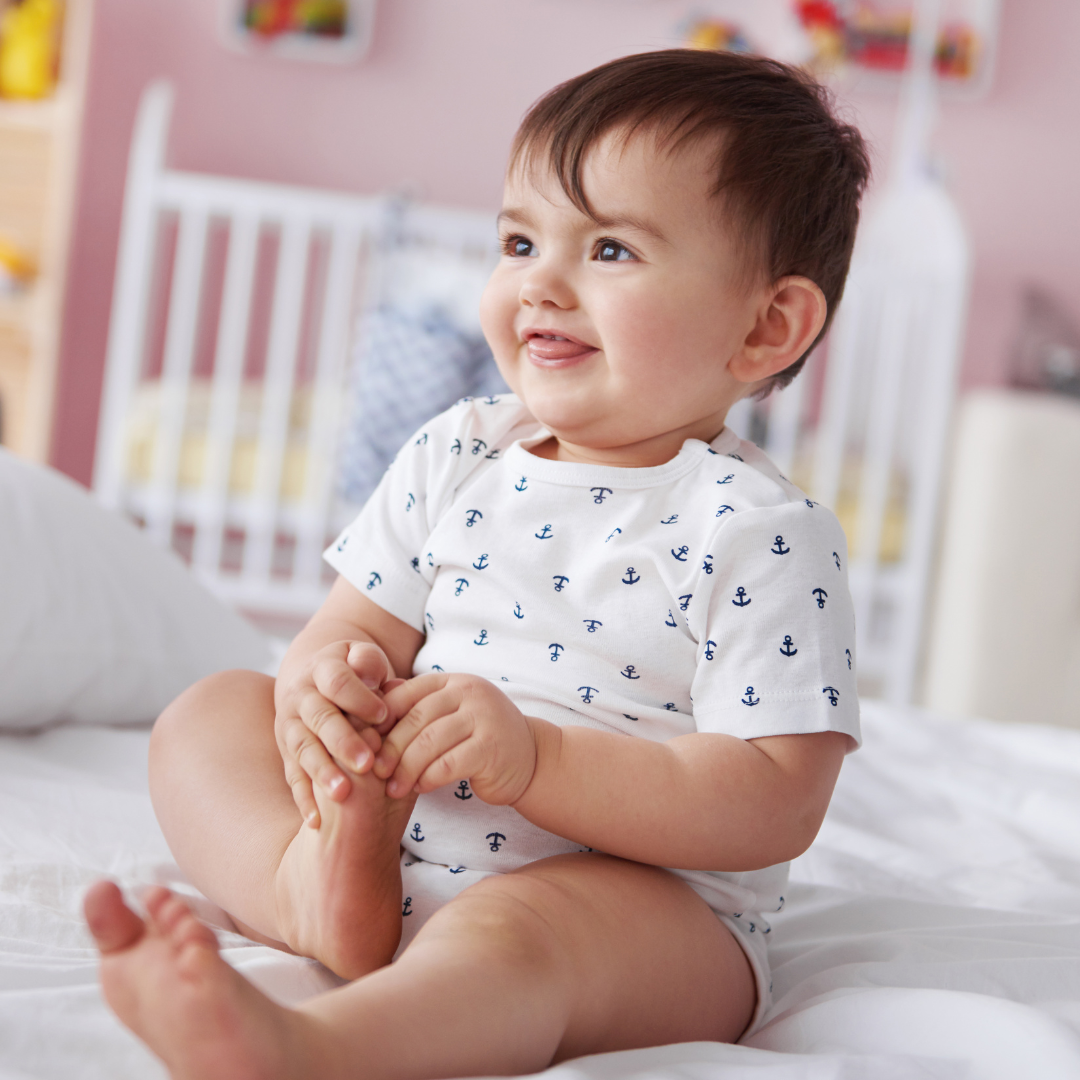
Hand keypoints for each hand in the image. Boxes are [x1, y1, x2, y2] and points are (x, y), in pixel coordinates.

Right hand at [274, 640, 404, 826]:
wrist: (318, 678)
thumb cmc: (356, 671)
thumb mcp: (363, 656)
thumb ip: (368, 661)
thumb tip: (368, 673)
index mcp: (321, 668)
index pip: (337, 681)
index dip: (360, 698)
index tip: (384, 716)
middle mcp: (299, 696)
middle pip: (319, 718)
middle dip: (342, 742)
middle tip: (367, 763)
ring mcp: (289, 725)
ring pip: (303, 749)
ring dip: (322, 772)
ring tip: (343, 794)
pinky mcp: (285, 752)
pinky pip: (292, 775)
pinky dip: (303, 798)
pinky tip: (316, 820)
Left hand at [376, 674, 537, 804]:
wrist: (531, 758)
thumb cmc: (480, 738)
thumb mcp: (450, 715)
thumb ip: (418, 707)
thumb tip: (370, 705)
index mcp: (454, 681)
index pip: (407, 694)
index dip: (382, 719)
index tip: (366, 744)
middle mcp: (470, 692)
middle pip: (416, 718)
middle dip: (391, 747)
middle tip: (374, 771)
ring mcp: (484, 717)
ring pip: (429, 742)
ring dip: (406, 768)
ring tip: (393, 787)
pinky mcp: (491, 747)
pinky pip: (447, 764)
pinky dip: (428, 779)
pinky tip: (419, 788)